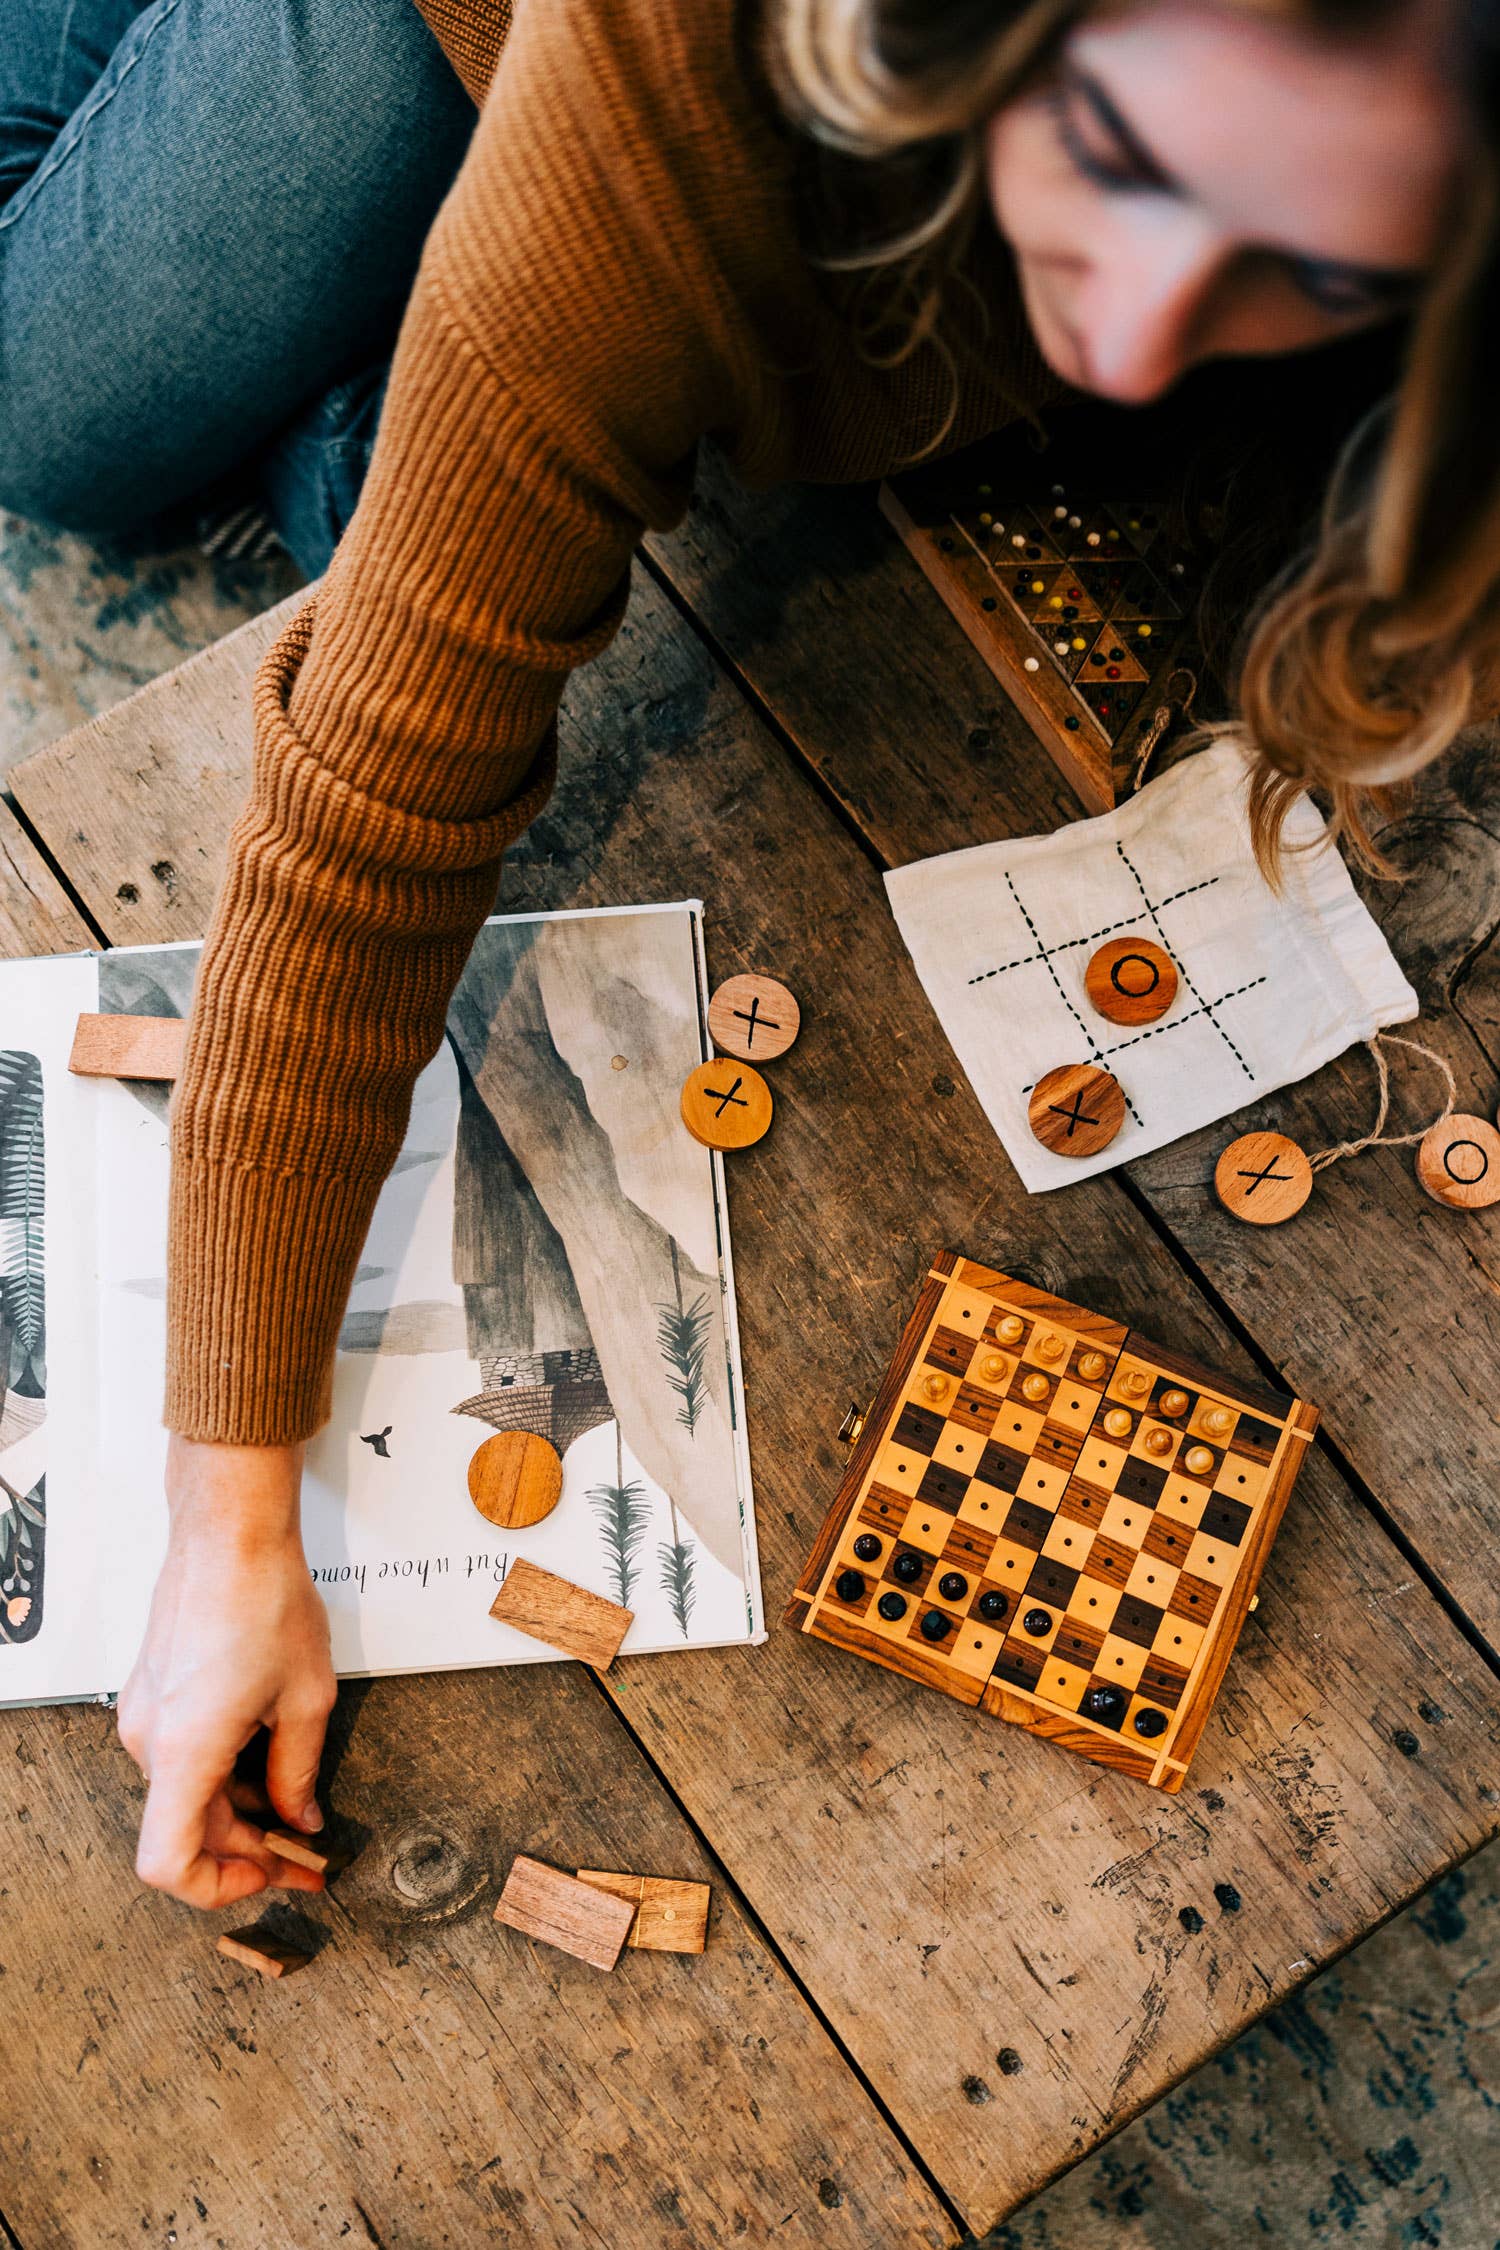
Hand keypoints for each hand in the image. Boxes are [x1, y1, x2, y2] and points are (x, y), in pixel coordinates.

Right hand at [117, 1436, 336, 1908]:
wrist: (228, 1533)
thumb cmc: (265, 1598)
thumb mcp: (307, 1698)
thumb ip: (299, 1772)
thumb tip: (302, 1820)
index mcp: (185, 1751)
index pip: (169, 1864)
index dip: (219, 1886)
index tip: (272, 1873)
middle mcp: (150, 1741)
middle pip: (187, 1832)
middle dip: (249, 1851)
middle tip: (308, 1854)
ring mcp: (145, 1717)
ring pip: (185, 1796)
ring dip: (237, 1812)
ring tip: (296, 1806)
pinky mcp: (152, 1696)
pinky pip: (181, 1759)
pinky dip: (221, 1775)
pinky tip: (267, 1759)